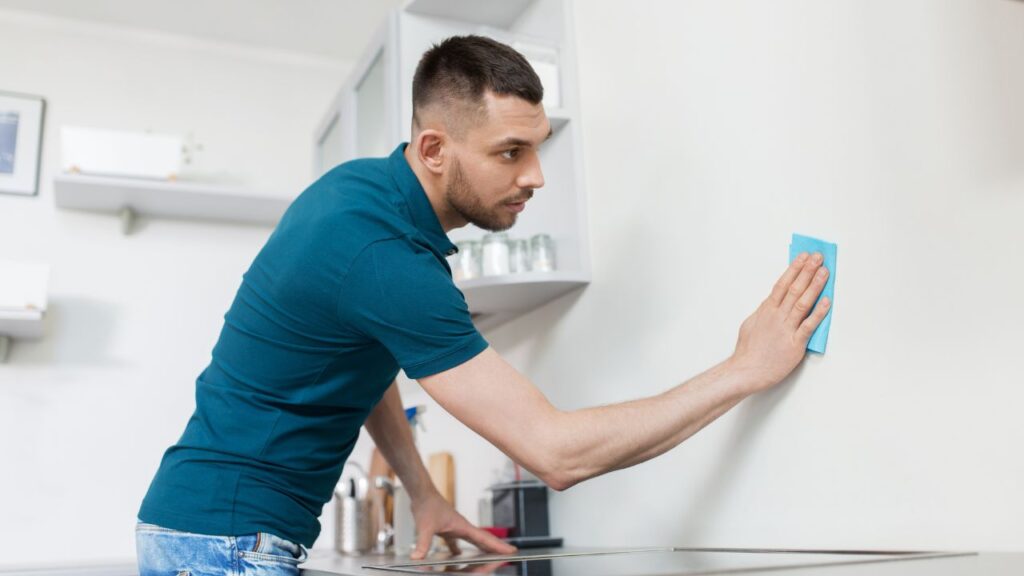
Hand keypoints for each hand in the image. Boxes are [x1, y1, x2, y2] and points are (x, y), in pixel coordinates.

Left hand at [409, 490, 516, 560]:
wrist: (421, 493)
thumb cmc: (427, 505)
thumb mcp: (425, 527)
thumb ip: (423, 543)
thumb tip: (418, 558)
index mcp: (463, 527)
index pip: (484, 539)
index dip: (498, 546)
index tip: (511, 550)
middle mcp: (462, 528)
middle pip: (482, 542)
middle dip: (494, 550)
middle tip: (506, 556)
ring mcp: (455, 529)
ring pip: (472, 543)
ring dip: (479, 551)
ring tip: (486, 560)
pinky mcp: (446, 530)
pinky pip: (456, 543)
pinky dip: (458, 551)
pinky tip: (457, 557)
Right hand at [731, 251, 830, 392]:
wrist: (746, 371)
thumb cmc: (747, 351)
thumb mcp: (751, 324)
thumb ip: (763, 312)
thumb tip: (771, 303)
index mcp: (766, 310)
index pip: (782, 284)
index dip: (794, 269)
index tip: (803, 258)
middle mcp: (777, 316)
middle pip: (794, 289)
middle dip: (807, 271)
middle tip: (818, 257)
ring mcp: (786, 329)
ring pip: (802, 303)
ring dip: (814, 286)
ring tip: (824, 272)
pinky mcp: (795, 344)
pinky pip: (809, 326)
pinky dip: (819, 313)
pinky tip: (827, 301)